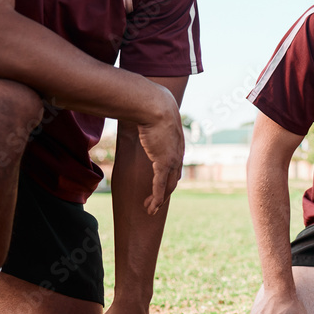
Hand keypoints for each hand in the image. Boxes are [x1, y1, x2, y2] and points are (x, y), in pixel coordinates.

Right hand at [137, 86, 183, 214]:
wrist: (155, 105)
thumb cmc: (152, 105)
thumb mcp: (153, 113)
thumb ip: (148, 118)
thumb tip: (135, 110)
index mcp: (177, 143)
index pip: (174, 166)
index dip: (168, 177)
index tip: (160, 186)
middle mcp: (178, 154)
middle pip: (173, 179)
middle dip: (164, 193)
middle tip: (155, 203)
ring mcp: (172, 159)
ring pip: (168, 186)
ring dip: (159, 200)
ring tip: (150, 209)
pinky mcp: (163, 163)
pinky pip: (160, 186)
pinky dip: (157, 198)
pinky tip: (152, 207)